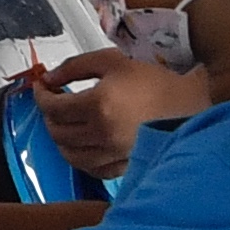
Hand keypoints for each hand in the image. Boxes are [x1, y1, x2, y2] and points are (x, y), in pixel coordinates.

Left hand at [33, 46, 197, 179]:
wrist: (189, 106)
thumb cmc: (155, 81)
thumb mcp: (114, 61)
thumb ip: (75, 67)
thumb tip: (50, 78)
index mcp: (98, 105)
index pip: (53, 107)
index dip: (40, 95)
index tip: (41, 86)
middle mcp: (102, 134)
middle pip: (57, 132)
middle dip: (49, 115)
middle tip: (54, 101)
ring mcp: (112, 154)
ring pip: (69, 154)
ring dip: (60, 137)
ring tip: (66, 122)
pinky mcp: (123, 166)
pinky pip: (90, 169)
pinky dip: (80, 157)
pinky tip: (83, 144)